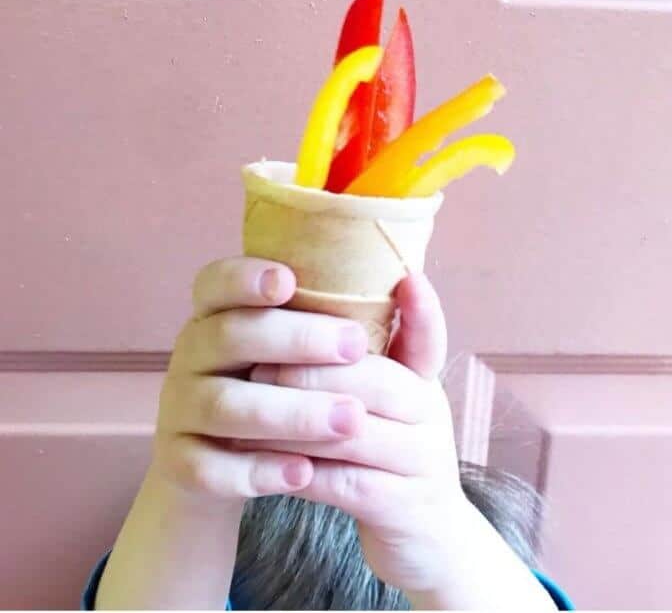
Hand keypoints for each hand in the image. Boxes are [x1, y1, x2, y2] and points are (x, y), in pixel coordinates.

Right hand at [152, 256, 368, 507]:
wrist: (224, 459)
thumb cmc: (281, 389)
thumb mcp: (307, 354)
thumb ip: (352, 322)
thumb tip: (414, 283)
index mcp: (218, 315)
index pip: (215, 282)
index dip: (245, 277)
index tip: (290, 280)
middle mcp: (191, 354)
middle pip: (230, 336)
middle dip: (295, 339)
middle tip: (355, 346)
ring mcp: (179, 408)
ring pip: (224, 405)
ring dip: (289, 412)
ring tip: (350, 420)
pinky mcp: (179, 461)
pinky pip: (210, 467)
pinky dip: (257, 471)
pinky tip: (304, 472)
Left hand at [244, 273, 472, 596]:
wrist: (428, 536)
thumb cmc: (391, 453)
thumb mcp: (391, 404)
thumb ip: (363, 364)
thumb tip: (310, 311)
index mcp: (424, 382)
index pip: (430, 338)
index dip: (423, 309)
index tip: (408, 278)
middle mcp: (431, 414)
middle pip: (373, 380)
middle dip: (310, 370)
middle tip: (257, 365)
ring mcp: (422, 462)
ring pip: (350, 431)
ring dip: (292, 419)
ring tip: (246, 407)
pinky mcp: (401, 507)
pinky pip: (340, 483)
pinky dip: (295, 469)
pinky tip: (261, 460)